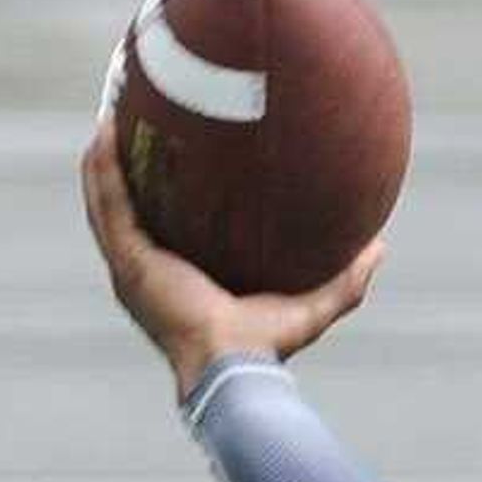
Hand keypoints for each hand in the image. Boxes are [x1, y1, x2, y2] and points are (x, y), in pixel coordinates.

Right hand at [79, 118, 382, 394]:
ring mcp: (131, 267)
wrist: (232, 367)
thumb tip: (379, 245)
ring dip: (102, 159)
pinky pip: (109, 205)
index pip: (160, 228)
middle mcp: (145, 271)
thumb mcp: (311, 306)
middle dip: (121, 168)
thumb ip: (345, 279)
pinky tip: (104, 133)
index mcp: (176, 279)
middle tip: (129, 123)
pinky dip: (102, 170)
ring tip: (109, 113)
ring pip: (106, 201)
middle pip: (125, 208)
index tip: (168, 157)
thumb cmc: (264, 348)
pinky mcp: (128, 262)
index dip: (158, 195)